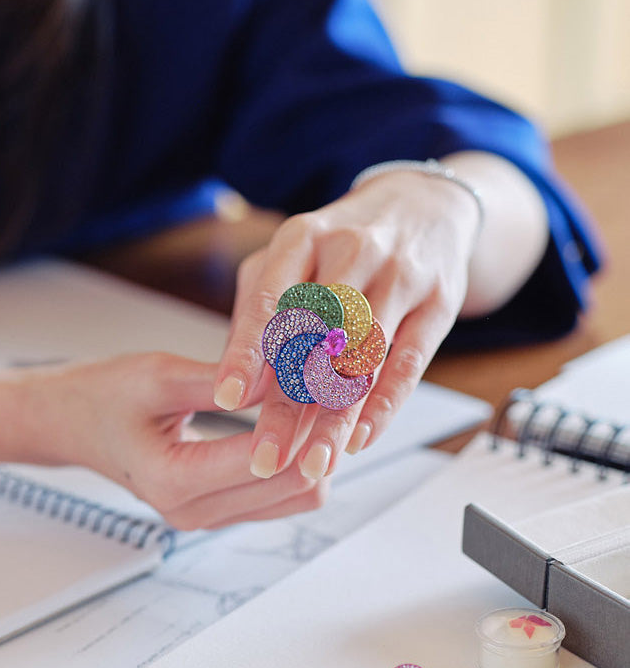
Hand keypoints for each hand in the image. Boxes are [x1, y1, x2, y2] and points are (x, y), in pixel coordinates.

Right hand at [41, 352, 326, 529]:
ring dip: (314, 448)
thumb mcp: (159, 375)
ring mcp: (210, 519)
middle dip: (318, 432)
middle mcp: (194, 513)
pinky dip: (298, 458)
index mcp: (173, 481)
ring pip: (300, 495)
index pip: (267, 456)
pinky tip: (296, 418)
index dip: (304, 414)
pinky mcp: (223, 512)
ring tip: (315, 397)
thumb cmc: (105, 396)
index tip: (322, 372)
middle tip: (331, 380)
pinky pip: (284, 496)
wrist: (74, 424)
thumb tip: (288, 375)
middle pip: (296, 483)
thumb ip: (225, 380)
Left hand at [213, 169, 481, 481]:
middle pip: (315, 340)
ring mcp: (401, 275)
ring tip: (312, 465)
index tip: (227, 399)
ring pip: (362, 359)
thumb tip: (234, 386)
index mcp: (301, 238)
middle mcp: (352, 251)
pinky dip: (383, 406)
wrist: (426, 202)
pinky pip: (408, 363)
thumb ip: (257, 317)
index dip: (247, 353)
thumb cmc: (339, 244)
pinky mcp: (439, 302)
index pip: (269, 301)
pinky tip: (359, 440)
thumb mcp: (287, 259)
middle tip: (265, 457)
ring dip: (335, 420)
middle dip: (288, 406)